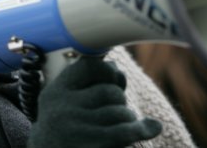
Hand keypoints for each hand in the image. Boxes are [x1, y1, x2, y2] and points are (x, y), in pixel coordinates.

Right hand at [27, 55, 161, 147]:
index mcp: (56, 92)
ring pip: (119, 112)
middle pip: (109, 92)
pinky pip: (123, 132)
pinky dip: (140, 130)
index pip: (91, 66)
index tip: (114, 81)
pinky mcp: (90, 146)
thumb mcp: (68, 102)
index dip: (110, 72)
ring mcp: (75, 130)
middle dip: (120, 101)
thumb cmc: (66, 129)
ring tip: (122, 126)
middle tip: (115, 112)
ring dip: (128, 118)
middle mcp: (61, 109)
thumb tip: (116, 70)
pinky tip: (151, 128)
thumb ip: (90, 83)